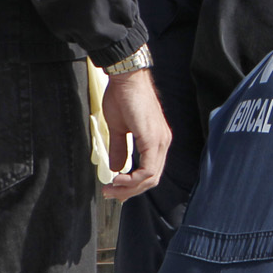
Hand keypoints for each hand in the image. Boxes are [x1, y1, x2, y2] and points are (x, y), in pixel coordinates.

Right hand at [100, 69, 170, 201]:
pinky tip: (118, 178)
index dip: (132, 185)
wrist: (126, 78)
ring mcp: (161, 140)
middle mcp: (163, 142)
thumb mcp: (118, 129)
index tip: (113, 188)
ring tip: (111, 188)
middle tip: (110, 194)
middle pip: (152, 178)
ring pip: (151, 176)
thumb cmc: (122, 98)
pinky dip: (133, 179)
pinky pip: (148, 168)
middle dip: (129, 191)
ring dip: (130, 187)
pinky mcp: (153, 138)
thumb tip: (117, 168)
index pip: (150, 172)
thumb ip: (120, 149)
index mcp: (156, 140)